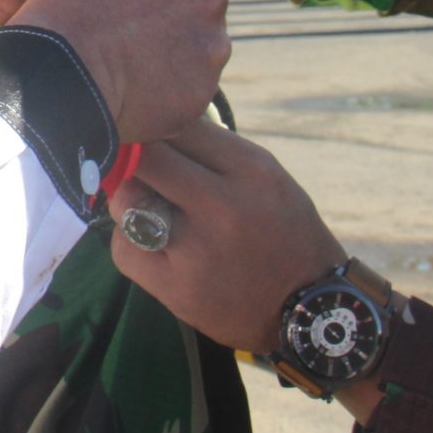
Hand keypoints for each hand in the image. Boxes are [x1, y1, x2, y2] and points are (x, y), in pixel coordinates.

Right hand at [11, 0, 230, 142]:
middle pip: (201, 15)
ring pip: (201, 56)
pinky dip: (171, 98)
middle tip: (134, 49)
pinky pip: (191, 92)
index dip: (158, 1)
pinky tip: (136, 98)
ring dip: (177, 65)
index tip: (134, 18)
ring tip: (131, 76)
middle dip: (176, 32)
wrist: (61, 69)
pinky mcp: (206, 87)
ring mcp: (212, 42)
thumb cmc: (64, 18)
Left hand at [106, 115, 349, 351]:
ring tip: (148, 207)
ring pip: (127, 200)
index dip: (156, 127)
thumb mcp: (266, 177)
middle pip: (144, 157)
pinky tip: (151, 244)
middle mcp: (225, 206)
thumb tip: (152, 123)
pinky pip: (124, 249)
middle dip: (133, 156)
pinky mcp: (176, 288)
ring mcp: (198, 249)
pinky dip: (129, 242)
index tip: (150, 135)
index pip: (178, 125)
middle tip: (133, 165)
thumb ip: (215, 150)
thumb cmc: (282, 231)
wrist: (308, 308)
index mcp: (252, 170)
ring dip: (128, 198)